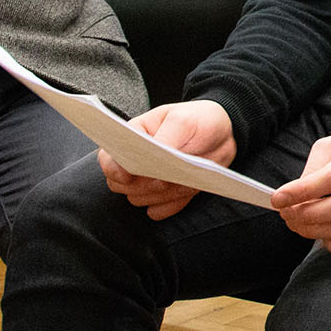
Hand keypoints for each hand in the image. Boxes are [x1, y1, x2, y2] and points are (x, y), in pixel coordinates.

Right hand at [100, 100, 235, 220]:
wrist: (222, 134)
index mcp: (133, 138)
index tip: (128, 175)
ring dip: (160, 194)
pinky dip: (171, 204)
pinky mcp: (164, 197)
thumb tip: (153, 159)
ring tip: (183, 176)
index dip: (113, 169)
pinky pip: (158, 211)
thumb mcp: (184, 121)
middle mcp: (135, 162)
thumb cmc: (198, 120)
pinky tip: (186, 189)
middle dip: (142, 184)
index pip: (108, 157)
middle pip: (119, 185)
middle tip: (165, 176)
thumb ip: (166, 138)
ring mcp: (148, 181)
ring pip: (138, 199)